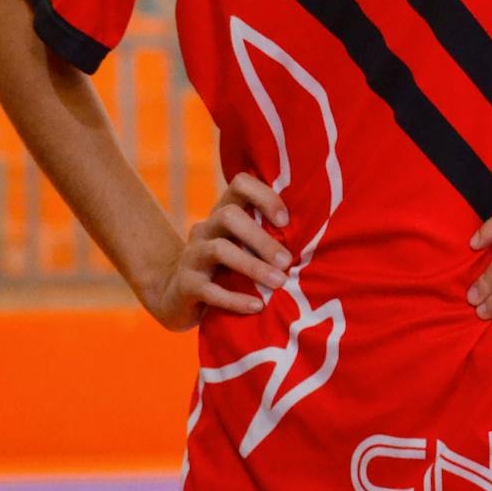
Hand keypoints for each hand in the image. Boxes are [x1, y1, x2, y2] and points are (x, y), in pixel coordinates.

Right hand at [148, 172, 291, 332]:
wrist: (176, 298)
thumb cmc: (224, 270)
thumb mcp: (241, 247)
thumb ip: (266, 237)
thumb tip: (315, 238)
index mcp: (223, 214)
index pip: (239, 184)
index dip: (263, 195)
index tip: (285, 221)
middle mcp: (205, 228)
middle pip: (230, 216)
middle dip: (262, 238)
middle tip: (287, 261)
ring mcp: (192, 256)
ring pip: (220, 250)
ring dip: (253, 266)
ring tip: (279, 282)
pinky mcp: (186, 285)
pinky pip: (210, 290)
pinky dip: (236, 299)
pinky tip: (258, 306)